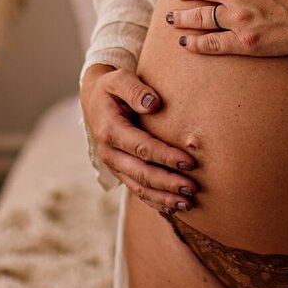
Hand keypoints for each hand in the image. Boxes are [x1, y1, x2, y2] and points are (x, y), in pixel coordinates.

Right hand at [79, 65, 201, 213]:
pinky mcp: (120, 171)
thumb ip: (135, 89)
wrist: (94, 100)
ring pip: (139, 187)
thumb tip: (154, 103)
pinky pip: (137, 190)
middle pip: (141, 173)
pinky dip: (155, 201)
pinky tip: (173, 208)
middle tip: (193, 188)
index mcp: (110, 130)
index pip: (141, 147)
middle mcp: (109, 152)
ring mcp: (114, 165)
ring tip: (188, 204)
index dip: (165, 156)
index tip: (189, 162)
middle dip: (168, 183)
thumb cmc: (112, 88)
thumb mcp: (120, 79)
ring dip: (164, 198)